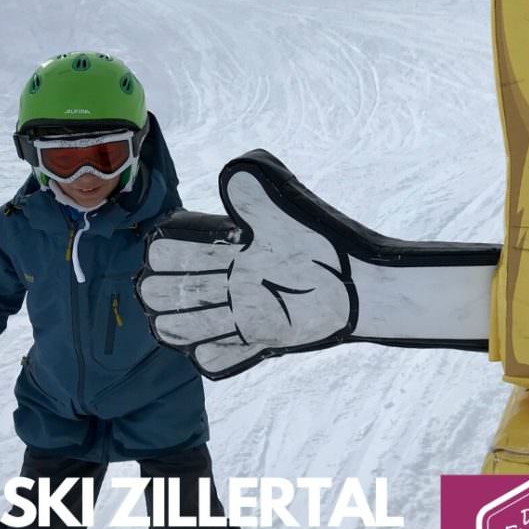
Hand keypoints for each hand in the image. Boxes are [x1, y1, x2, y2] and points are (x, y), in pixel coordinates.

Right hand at [137, 161, 354, 378]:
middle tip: (188, 288)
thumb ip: (258, 197)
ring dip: (182, 324)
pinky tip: (222, 344)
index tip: (188, 250)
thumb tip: (231, 172)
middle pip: (166, 291)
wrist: (363, 287)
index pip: (171, 248)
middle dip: (166, 291)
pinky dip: (213, 355)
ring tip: (195, 320)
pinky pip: (218, 356)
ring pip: (184, 325)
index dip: (170, 250)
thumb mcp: (290, 217)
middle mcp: (228, 280)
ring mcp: (240, 312)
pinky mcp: (259, 339)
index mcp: (230, 246)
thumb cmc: (329, 245)